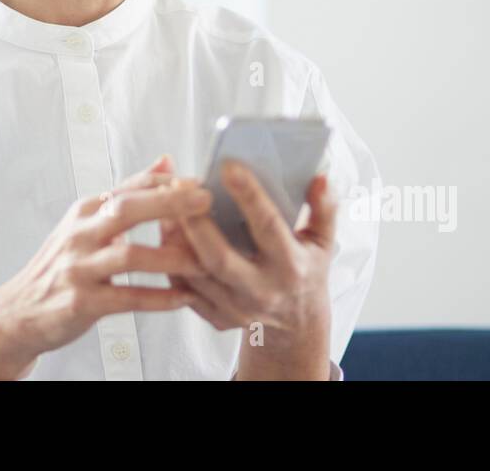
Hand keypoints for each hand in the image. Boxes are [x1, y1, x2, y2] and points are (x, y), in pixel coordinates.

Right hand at [0, 158, 212, 379]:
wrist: (20, 311)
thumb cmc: (63, 265)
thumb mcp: (88, 223)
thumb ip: (129, 193)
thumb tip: (167, 160)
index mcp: (86, 210)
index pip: (129, 186)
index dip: (166, 183)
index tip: (200, 181)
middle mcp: (80, 233)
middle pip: (127, 210)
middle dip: (169, 204)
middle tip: (206, 203)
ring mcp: (78, 268)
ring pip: (130, 256)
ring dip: (171, 258)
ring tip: (206, 261)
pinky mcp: (81, 302)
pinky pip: (127, 298)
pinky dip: (159, 298)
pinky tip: (184, 297)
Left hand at [158, 156, 338, 378]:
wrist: (296, 324)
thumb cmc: (306, 270)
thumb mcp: (324, 241)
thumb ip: (324, 208)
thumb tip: (320, 178)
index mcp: (291, 266)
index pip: (267, 226)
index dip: (249, 195)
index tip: (228, 166)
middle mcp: (262, 291)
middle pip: (219, 258)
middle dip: (196, 221)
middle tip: (177, 185)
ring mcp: (236, 308)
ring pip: (195, 273)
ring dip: (175, 238)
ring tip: (165, 202)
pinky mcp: (216, 317)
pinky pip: (184, 289)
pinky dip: (170, 260)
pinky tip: (165, 231)